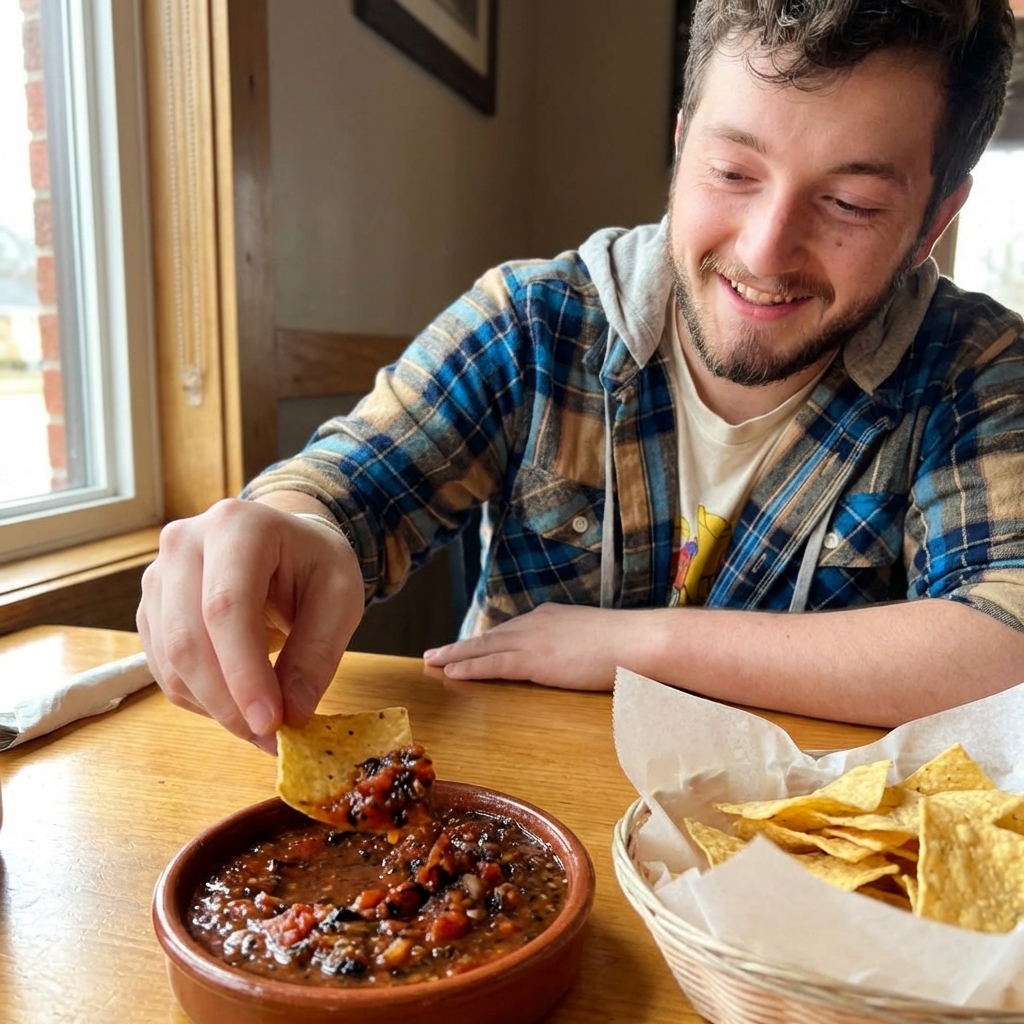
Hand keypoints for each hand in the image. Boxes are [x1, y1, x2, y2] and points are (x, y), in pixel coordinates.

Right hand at [137, 497, 363, 749]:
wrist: (283, 542)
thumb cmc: (314, 563)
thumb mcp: (339, 597)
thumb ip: (317, 652)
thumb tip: (292, 714)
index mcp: (237, 526)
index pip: (226, 607)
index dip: (243, 672)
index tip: (270, 722)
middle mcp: (184, 544)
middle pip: (187, 638)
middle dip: (228, 700)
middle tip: (269, 737)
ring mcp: (158, 576)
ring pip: (170, 660)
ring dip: (215, 706)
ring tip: (263, 724)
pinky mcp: (151, 610)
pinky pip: (164, 669)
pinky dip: (201, 699)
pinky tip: (238, 704)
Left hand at [423, 603, 637, 689]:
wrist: (637, 642)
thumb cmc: (628, 646)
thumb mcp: (596, 641)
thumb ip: (578, 648)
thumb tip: (576, 659)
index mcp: (551, 617)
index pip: (512, 631)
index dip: (487, 641)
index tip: (469, 647)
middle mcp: (536, 623)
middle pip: (490, 636)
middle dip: (461, 646)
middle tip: (435, 653)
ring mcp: (533, 640)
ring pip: (484, 648)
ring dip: (455, 656)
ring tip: (431, 662)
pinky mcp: (534, 660)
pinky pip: (493, 664)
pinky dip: (469, 668)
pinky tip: (451, 673)